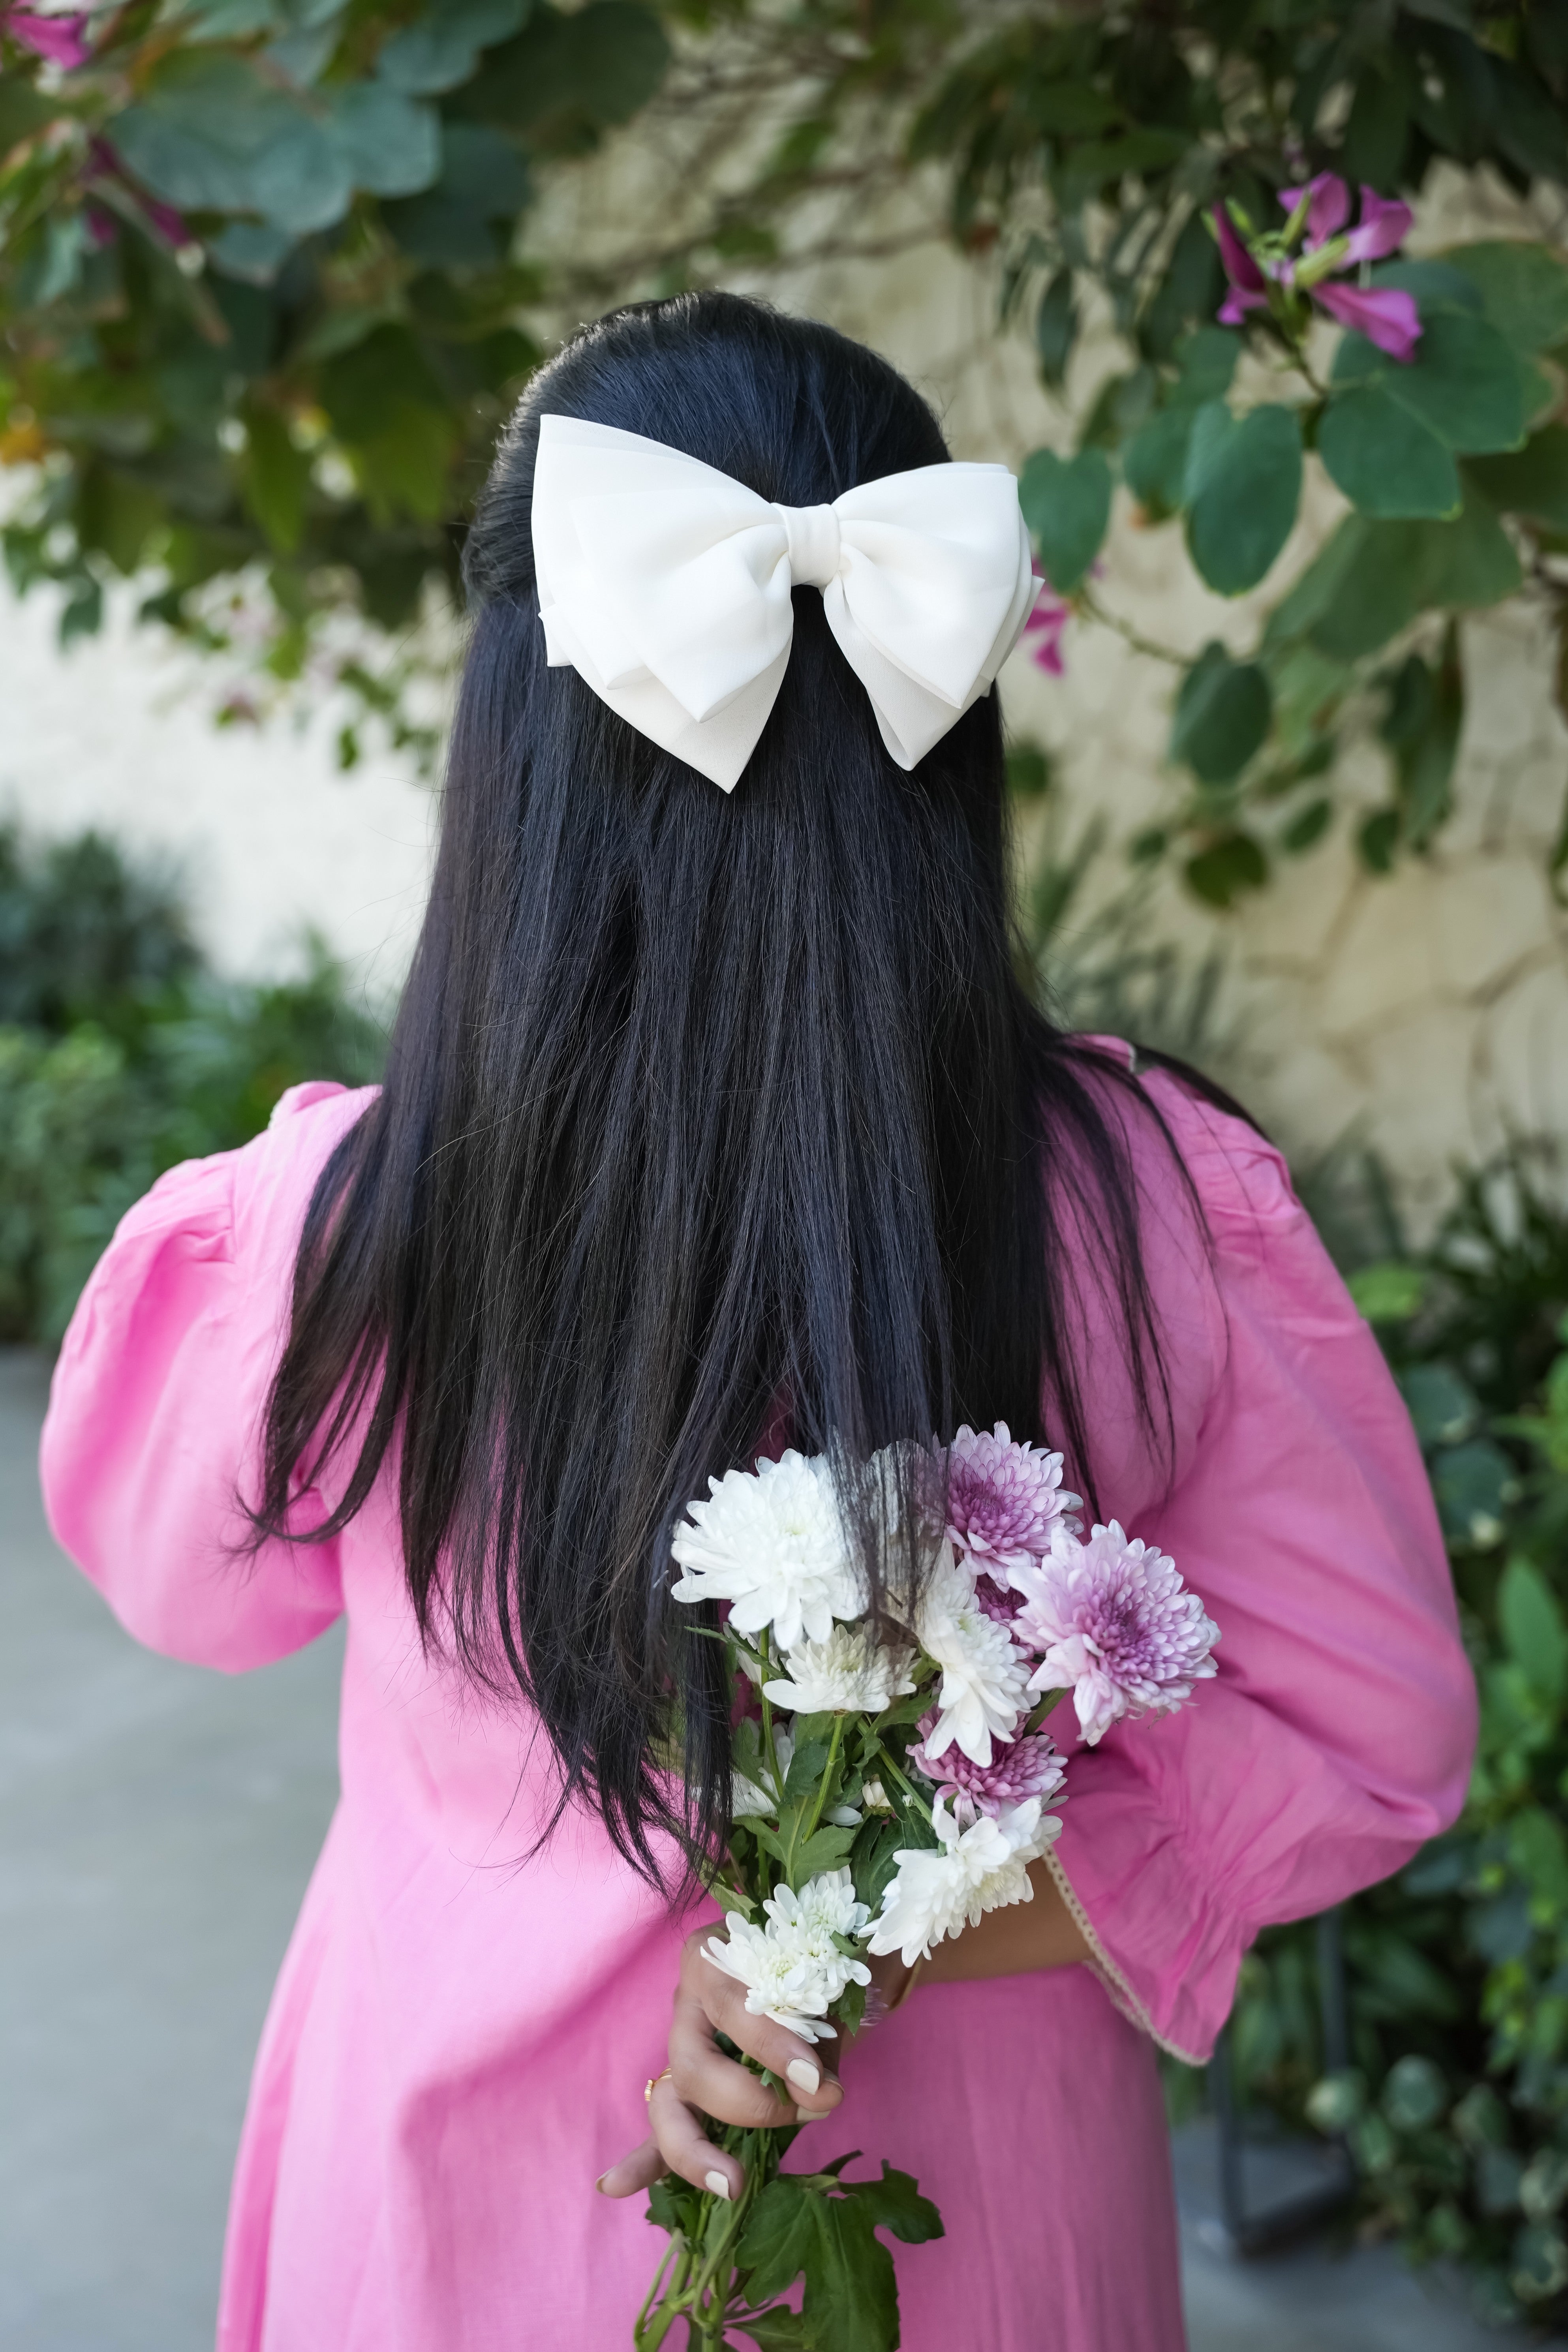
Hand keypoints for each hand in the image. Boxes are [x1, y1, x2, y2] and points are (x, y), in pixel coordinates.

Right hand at [597, 1924, 846, 2202]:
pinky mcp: (683, 2090)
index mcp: (714, 1963)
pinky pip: (658, 2130)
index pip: (732, 2007)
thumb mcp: (820, 1988)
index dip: (772, 2047)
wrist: (804, 1961)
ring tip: (728, 2183)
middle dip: (750, 2102)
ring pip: (666, 2104)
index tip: (818, 2081)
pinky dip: (641, 2162)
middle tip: (809, 2112)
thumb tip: (823, 2094)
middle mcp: (686, 2006)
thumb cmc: (811, 1968)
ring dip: (694, 2151)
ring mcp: (679, 2050)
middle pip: (692, 2065)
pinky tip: (613, 2186)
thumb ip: (821, 2038)